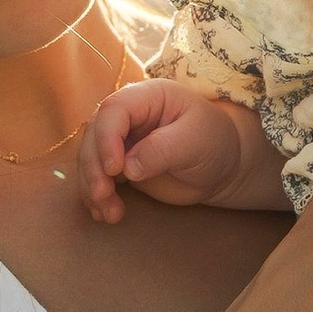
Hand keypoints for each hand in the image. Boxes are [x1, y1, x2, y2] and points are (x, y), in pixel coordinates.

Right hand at [80, 79, 255, 222]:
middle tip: (103, 195)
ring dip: (92, 187)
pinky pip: (98, 178)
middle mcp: (128, 116)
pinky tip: (105, 214)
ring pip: (90, 159)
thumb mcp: (196, 140)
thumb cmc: (215, 142)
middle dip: (93, 167)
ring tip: (110, 213)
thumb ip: (163, 149)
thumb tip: (128, 168)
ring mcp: (120, 141)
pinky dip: (96, 197)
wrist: (222, 165)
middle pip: (93, 135)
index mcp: (147, 97)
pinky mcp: (119, 165)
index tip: (115, 169)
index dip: (107, 138)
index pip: (113, 110)